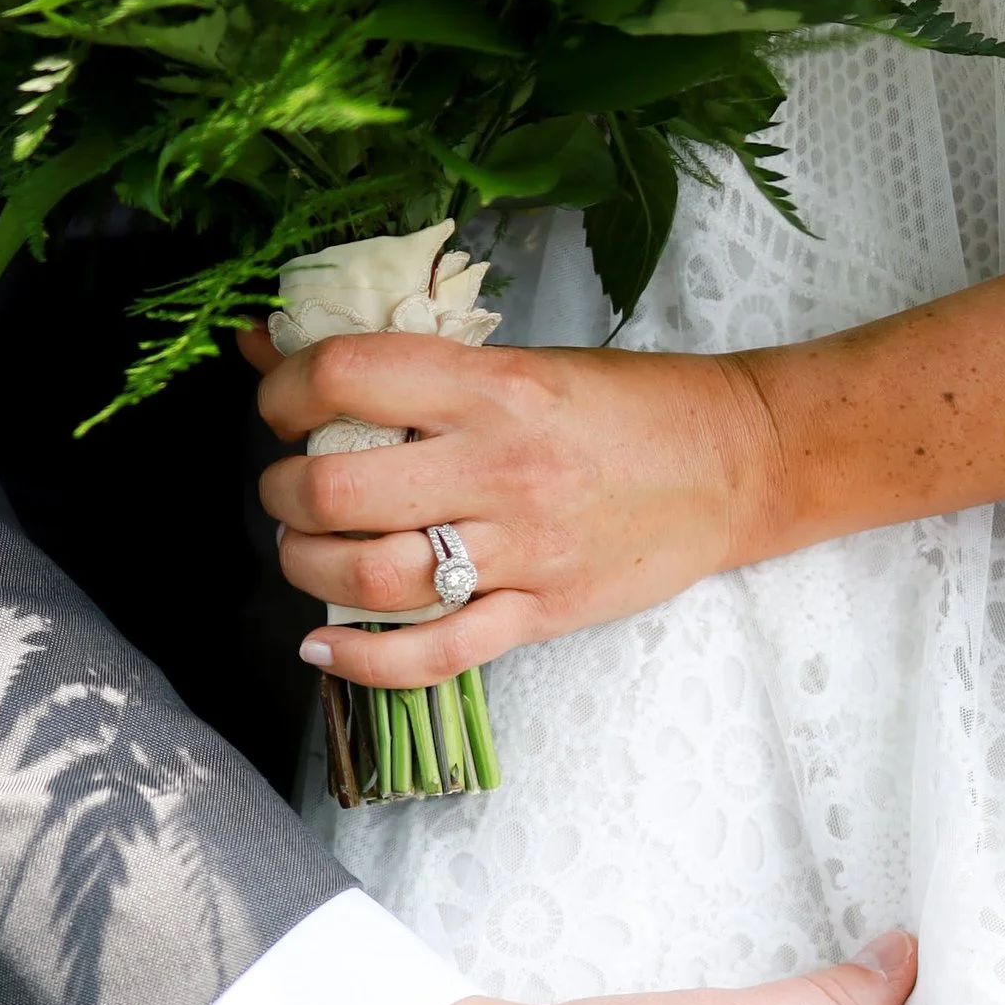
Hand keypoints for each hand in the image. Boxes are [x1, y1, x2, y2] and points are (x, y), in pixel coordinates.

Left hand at [238, 322, 788, 691]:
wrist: (736, 463)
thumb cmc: (627, 404)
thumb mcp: (519, 361)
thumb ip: (403, 364)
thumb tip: (267, 344)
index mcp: (493, 386)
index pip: (348, 376)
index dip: (284, 391)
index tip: (281, 405)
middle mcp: (500, 468)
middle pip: (338, 489)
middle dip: (284, 492)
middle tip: (288, 488)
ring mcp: (521, 550)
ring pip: (371, 578)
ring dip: (307, 568)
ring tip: (306, 551)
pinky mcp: (539, 614)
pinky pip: (433, 655)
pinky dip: (363, 661)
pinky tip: (323, 648)